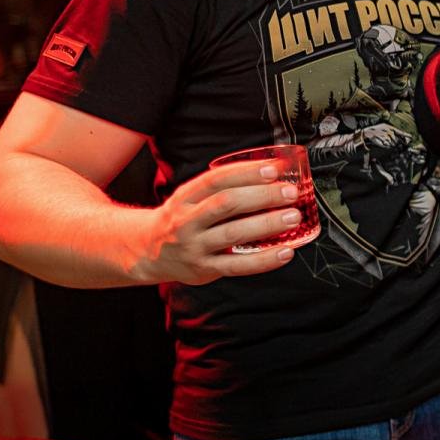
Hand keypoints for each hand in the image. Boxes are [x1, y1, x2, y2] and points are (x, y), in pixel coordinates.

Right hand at [131, 160, 305, 284]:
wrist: (147, 251)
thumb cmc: (181, 219)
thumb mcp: (190, 198)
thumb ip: (221, 187)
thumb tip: (271, 173)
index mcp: (185, 197)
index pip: (216, 180)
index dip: (246, 173)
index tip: (273, 169)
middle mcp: (187, 221)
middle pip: (226, 203)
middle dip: (262, 196)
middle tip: (290, 193)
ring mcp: (195, 246)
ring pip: (233, 233)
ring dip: (267, 224)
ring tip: (293, 217)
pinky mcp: (204, 269)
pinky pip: (238, 265)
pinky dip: (264, 260)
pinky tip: (286, 251)